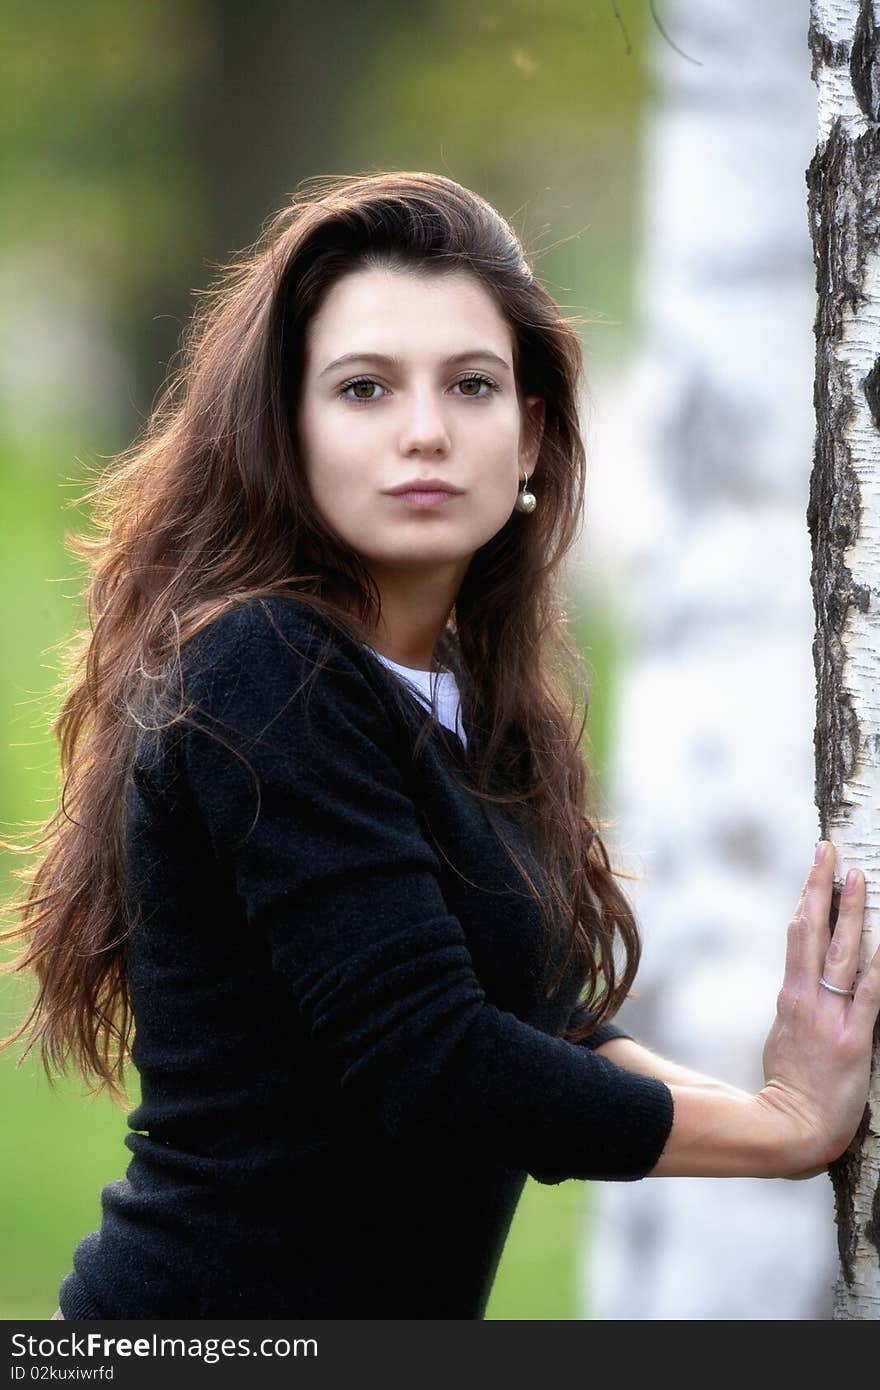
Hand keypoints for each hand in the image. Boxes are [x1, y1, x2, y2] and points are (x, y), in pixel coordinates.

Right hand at [759, 841, 879, 1175]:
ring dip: (851, 912)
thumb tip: (802, 982)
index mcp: (792, 996)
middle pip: (814, 931)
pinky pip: (871, 995)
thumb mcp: (783, 1036)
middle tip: (828, 850)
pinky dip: (879, 966)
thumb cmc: (790, 1085)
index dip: (808, 895)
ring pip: (842, 953)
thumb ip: (796, 1005)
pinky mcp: (855, 1040)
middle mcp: (809, 998)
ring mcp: (832, 1017)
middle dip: (822, 887)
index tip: (816, 865)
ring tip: (857, 877)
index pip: (799, 934)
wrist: (793, 1127)